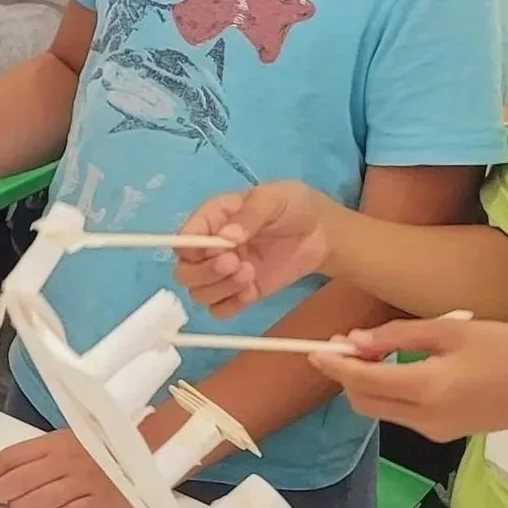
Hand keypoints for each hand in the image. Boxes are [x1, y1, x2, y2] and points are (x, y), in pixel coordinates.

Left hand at [0, 427, 131, 507]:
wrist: (148, 448)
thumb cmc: (106, 441)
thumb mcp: (74, 433)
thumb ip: (45, 450)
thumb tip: (11, 469)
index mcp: (57, 441)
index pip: (14, 456)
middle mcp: (66, 462)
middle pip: (21, 481)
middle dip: (0, 492)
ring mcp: (82, 484)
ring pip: (40, 501)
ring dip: (21, 506)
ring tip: (14, 507)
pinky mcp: (98, 504)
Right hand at [174, 182, 337, 314]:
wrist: (324, 232)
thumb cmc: (296, 206)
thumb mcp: (274, 197)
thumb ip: (250, 214)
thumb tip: (227, 236)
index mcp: (212, 219)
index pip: (182, 239)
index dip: (191, 248)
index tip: (217, 248)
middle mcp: (212, 248)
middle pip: (184, 272)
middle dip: (205, 272)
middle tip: (236, 263)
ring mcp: (226, 273)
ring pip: (199, 294)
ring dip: (219, 289)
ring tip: (250, 275)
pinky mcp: (243, 292)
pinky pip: (220, 310)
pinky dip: (230, 306)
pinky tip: (251, 293)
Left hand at [306, 318, 507, 437]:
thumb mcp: (453, 330)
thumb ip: (401, 336)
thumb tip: (357, 341)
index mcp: (426, 388)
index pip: (363, 380)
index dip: (335, 365)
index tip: (315, 348)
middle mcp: (423, 417)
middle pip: (364, 401)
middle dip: (347, 375)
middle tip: (347, 343)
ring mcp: (432, 431)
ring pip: (379, 410)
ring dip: (366, 384)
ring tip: (373, 350)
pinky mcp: (442, 433)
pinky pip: (400, 413)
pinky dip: (388, 392)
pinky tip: (398, 367)